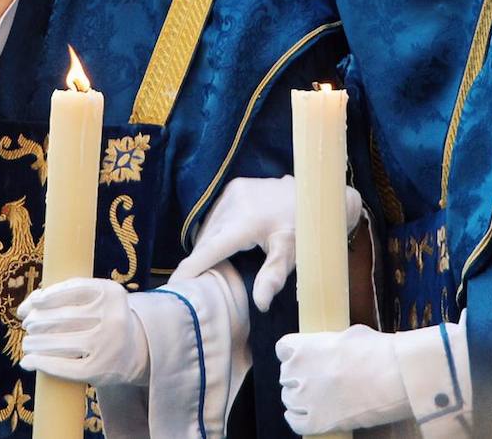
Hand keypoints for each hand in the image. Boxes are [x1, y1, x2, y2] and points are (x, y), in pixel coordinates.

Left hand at [19, 278, 148, 386]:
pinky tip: (27, 361)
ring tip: (27, 342)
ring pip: (59, 342)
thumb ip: (62, 295)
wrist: (134, 352)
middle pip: (63, 317)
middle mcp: (113, 318)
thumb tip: (23, 308)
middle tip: (26, 324)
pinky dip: (40, 363)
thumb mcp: (94, 300)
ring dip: (34, 342)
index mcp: (112, 293)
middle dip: (37, 321)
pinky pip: (62, 367)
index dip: (48, 295)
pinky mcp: (99, 370)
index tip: (33, 302)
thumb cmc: (102, 319)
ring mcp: (107, 346)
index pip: (73, 289)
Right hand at [170, 175, 362, 311]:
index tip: (174, 285)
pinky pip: (214, 215)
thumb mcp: (291, 254)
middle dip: (200, 261)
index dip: (190, 269)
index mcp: (245, 222)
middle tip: (199, 285)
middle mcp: (233, 203)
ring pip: (208, 227)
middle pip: (206, 240)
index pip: (209, 250)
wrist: (317, 195)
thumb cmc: (305, 229)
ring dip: (207, 246)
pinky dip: (214, 232)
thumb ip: (273, 277)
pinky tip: (222, 245)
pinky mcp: (234, 187)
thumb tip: (260, 304)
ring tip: (212, 267)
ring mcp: (231, 192)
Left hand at [277, 325, 407, 433]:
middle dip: (299, 377)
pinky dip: (300, 420)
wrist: (394, 377)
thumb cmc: (376, 351)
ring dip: (300, 399)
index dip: (293, 354)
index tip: (303, 359)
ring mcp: (305, 399)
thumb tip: (331, 349)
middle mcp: (298, 372)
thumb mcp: (348, 335)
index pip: (282, 349)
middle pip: (286, 376)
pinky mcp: (316, 423)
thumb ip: (329, 343)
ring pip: (289, 399)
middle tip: (319, 380)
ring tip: (320, 399)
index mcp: (303, 347)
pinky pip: (295, 422)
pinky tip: (312, 416)